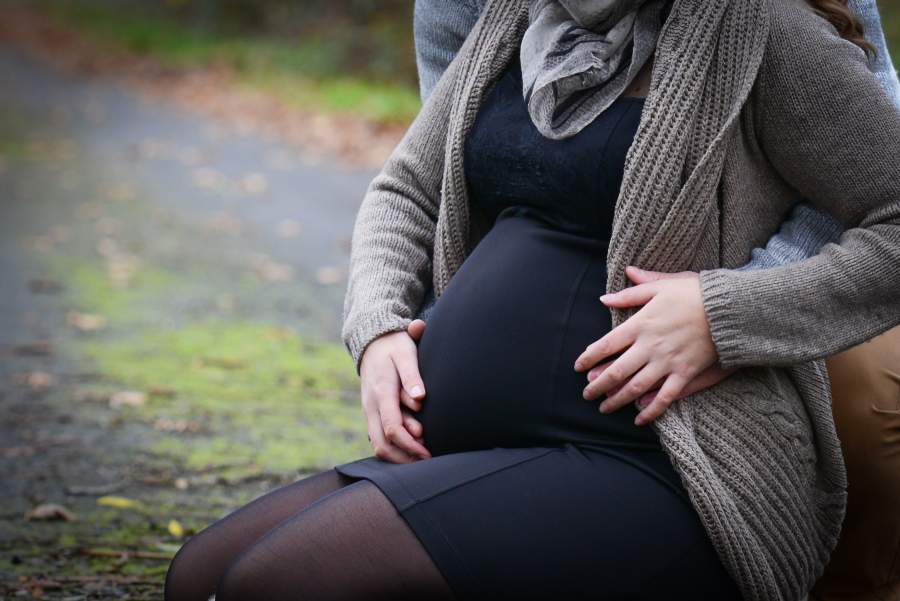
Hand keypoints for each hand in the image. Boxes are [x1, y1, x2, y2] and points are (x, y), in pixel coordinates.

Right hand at [358, 320, 430, 462]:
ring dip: (397, 456)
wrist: (373, 342)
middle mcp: (371, 405)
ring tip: (420, 459)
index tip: (428, 453)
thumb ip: (412, 376)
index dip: (410, 445)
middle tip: (427, 462)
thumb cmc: (395, 347)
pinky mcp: (371, 413)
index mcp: (381, 392)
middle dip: (403, 458)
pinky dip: (391, 449)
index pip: (392, 428)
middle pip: (381, 444)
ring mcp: (369, 410)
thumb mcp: (405, 353)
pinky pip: (377, 438)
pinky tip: (409, 452)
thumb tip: (420, 398)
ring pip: (377, 444)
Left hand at [574, 266, 720, 425]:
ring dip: (617, 400)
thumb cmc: (695, 293)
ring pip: (635, 387)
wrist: (730, 308)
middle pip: (616, 371)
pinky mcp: (685, 373)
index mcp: (640, 324)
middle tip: (586, 394)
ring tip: (604, 408)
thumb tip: (603, 297)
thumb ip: (631, 293)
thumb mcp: (661, 286)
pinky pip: (665, 397)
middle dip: (598, 385)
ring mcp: (667, 362)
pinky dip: (651, 410)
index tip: (578, 367)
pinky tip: (639, 419)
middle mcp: (650, 346)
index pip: (606, 344)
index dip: (589, 357)